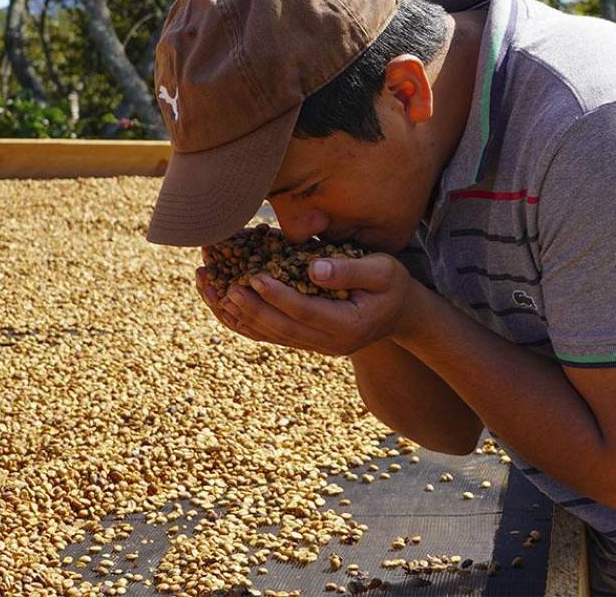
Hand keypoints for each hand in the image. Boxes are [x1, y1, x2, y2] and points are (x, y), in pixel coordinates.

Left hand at [195, 251, 423, 355]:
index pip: (306, 310)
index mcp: (348, 325)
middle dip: (251, 308)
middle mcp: (330, 343)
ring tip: (215, 293)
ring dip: (241, 316)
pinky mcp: (307, 342)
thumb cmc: (392, 285)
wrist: (400, 313)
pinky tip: (225, 305)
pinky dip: (246, 321)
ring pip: (272, 335)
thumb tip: (313, 268)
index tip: (255, 276)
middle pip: (282, 328)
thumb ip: (349, 270)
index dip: (278, 295)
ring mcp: (317, 346)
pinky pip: (271, 335)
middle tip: (226, 286)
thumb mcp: (383, 270)